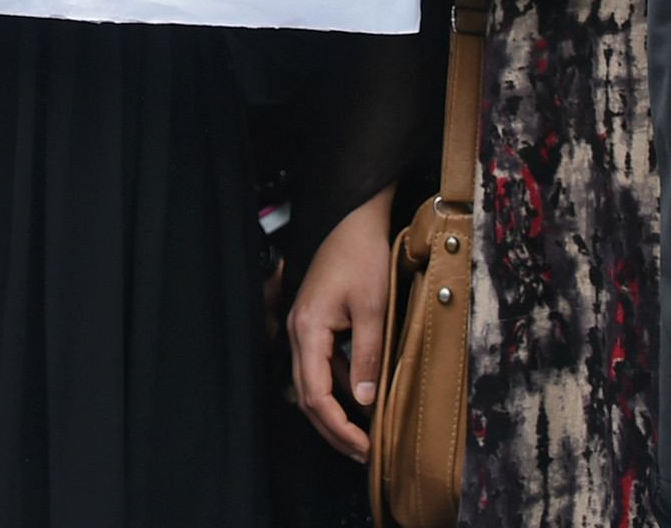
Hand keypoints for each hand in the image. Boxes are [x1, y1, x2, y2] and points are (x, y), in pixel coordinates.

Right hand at [288, 186, 396, 460]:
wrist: (353, 217)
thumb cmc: (362, 255)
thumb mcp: (373, 308)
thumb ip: (367, 356)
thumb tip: (366, 403)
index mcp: (307, 330)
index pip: (316, 395)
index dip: (338, 428)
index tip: (364, 447)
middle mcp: (297, 332)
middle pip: (308, 396)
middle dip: (334, 430)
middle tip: (363, 453)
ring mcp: (303, 327)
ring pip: (313, 383)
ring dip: (336, 412)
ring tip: (364, 435)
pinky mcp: (314, 322)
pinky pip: (322, 365)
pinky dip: (339, 387)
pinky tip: (362, 399)